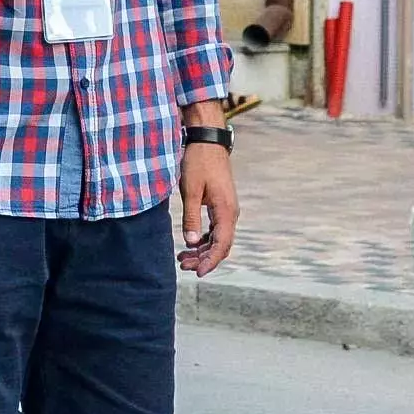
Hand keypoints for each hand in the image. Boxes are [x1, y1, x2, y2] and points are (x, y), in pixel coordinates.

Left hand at [177, 142, 238, 276]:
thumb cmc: (198, 162)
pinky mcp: (221, 205)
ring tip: (183, 258)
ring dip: (202, 250)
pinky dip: (203, 238)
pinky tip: (190, 243)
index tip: (198, 273)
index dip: (210, 261)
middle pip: (220, 245)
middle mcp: (230, 213)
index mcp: (226, 211)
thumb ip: (191, 217)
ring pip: (218, 238)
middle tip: (183, 266)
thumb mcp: (190, 189)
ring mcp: (227, 209)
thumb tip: (190, 242)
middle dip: (203, 258)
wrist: (207, 141)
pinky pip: (215, 229)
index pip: (222, 245)